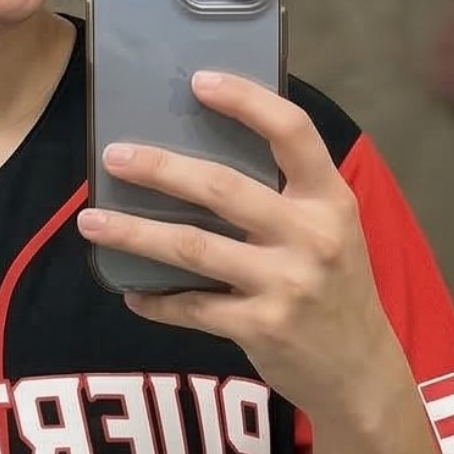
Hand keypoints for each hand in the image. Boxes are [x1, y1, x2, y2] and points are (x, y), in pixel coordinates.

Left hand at [77, 70, 396, 424]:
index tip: (199, 80)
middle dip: (159, 168)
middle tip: (114, 156)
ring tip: (92, 221)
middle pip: (221, 187)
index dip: (245, 100)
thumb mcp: (331, 231)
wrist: (361, 372)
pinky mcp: (261, 327)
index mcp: (331, 199)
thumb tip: (200, 155)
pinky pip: (191, 306)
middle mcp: (312, 236)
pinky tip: (131, 290)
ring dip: (134, 232)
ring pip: (192, 246)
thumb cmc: (335, 288)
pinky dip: (155, 298)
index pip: (292, 131)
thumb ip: (285, 196)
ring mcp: (286, 284)